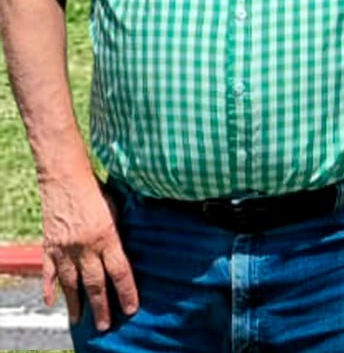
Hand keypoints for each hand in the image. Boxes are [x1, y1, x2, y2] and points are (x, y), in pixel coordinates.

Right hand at [39, 174, 136, 329]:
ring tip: (80, 320)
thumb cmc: (96, 190)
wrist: (65, 178)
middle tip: (104, 326)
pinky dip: (50, 288)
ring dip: (76, 303)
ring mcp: (65, 248)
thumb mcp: (118, 209)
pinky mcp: (50, 246)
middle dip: (102, 307)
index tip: (132, 308)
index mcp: (108, 237)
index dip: (127, 292)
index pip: (120, 271)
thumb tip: (132, 250)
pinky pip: (50, 272)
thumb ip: (121, 233)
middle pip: (95, 284)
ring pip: (71, 283)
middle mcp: (86, 247)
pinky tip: (52, 302)